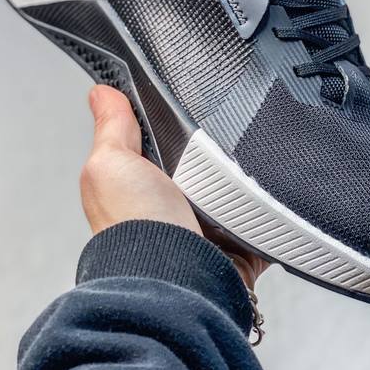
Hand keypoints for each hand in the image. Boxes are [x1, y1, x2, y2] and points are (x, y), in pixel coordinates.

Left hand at [81, 85, 266, 289]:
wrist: (177, 277)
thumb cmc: (134, 229)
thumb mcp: (110, 164)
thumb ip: (111, 128)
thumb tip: (101, 92)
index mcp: (139, 186)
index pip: (159, 141)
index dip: (169, 124)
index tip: (184, 104)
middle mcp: (172, 208)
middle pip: (203, 160)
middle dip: (213, 148)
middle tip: (217, 139)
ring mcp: (208, 227)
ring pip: (236, 185)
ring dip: (242, 177)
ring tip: (243, 165)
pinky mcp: (241, 243)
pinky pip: (265, 215)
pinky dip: (269, 207)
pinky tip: (266, 194)